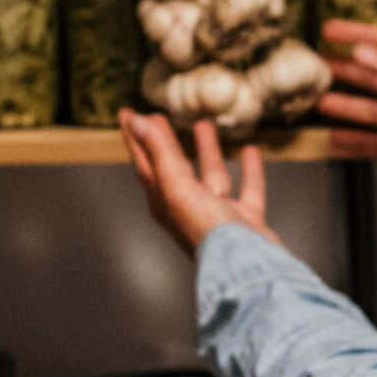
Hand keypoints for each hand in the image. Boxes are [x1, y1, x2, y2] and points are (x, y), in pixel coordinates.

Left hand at [119, 110, 280, 256]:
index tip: (126, 113)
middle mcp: (188, 207)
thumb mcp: (175, 185)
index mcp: (164, 201)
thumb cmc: (205, 229)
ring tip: (204, 124)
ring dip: (206, 150)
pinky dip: (249, 170)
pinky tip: (250, 152)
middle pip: (172, 167)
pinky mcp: (244, 219)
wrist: (245, 262)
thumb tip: (135, 122)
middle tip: (158, 117)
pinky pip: (247, 188)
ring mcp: (217, 214)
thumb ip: (158, 152)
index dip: (134, 137)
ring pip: (209, 174)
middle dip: (164, 141)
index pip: (143, 162)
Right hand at [317, 21, 376, 235]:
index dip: (357, 33)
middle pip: (375, 75)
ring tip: (319, 100)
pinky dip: (356, 141)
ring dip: (347, 104)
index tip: (330, 29)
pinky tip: (335, 138)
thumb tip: (362, 50)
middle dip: (346, 68)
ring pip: (372, 109)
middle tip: (317, 64)